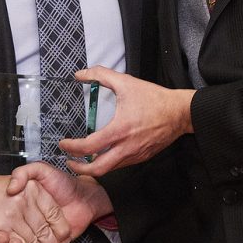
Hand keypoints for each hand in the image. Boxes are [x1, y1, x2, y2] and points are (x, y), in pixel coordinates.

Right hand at [0, 163, 113, 242]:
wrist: (86, 198)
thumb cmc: (64, 183)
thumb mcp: (42, 170)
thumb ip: (25, 173)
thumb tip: (10, 188)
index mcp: (21, 205)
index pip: (5, 220)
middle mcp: (26, 219)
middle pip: (9, 236)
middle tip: (2, 240)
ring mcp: (34, 233)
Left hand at [58, 67, 194, 175]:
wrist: (179, 112)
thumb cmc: (154, 98)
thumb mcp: (126, 82)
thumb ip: (101, 75)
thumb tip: (81, 73)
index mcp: (119, 130)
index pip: (89, 147)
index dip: (72, 147)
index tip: (63, 143)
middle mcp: (126, 148)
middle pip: (97, 169)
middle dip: (79, 168)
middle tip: (69, 161)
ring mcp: (135, 155)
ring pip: (109, 169)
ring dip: (93, 167)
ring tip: (84, 159)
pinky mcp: (142, 157)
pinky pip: (121, 165)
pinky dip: (109, 163)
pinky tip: (105, 154)